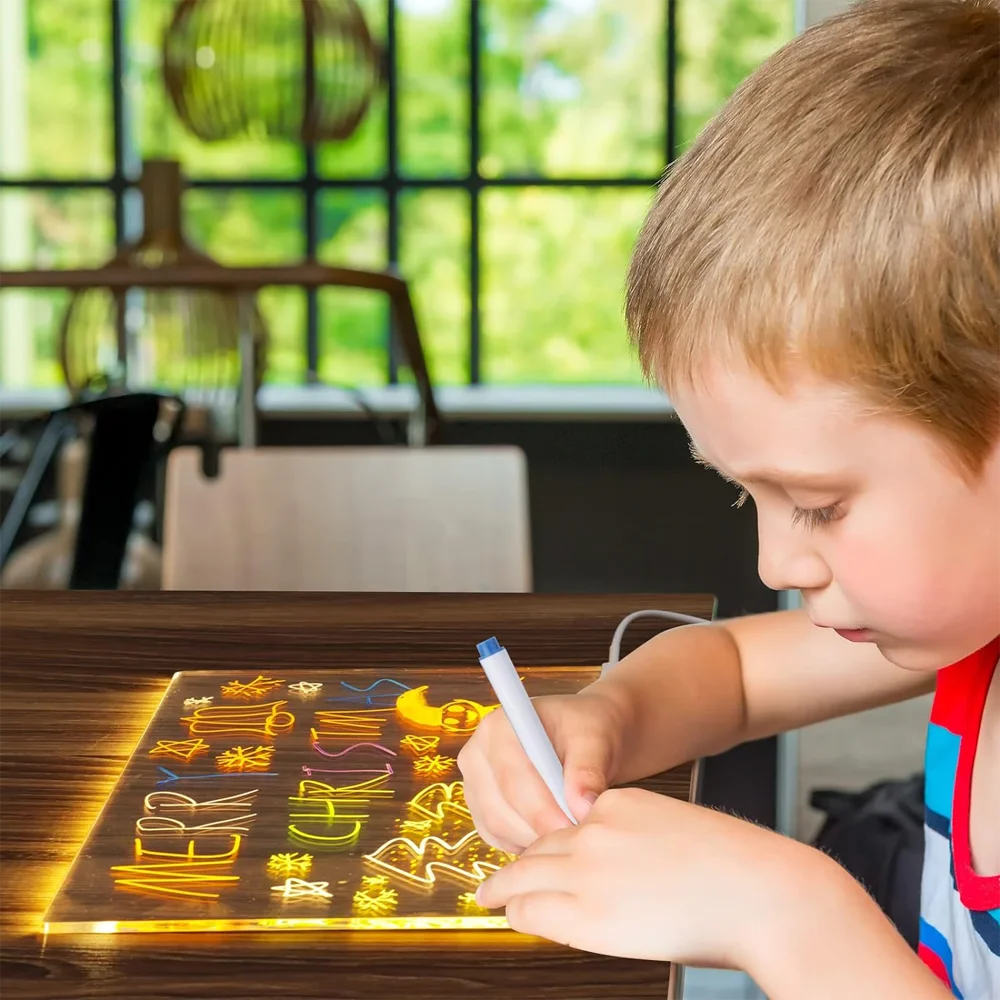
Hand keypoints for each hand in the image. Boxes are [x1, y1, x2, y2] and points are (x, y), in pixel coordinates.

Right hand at [457, 690, 628, 853]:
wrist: (581, 740)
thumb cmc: (585, 732)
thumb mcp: (594, 740)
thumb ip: (587, 770)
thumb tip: (580, 806)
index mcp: (499, 728)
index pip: (512, 779)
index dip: (542, 810)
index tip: (573, 826)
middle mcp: (477, 755)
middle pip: (501, 809)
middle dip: (541, 828)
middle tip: (578, 835)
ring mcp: (475, 784)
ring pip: (498, 828)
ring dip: (536, 838)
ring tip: (570, 830)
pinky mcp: (480, 809)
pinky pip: (499, 838)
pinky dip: (527, 842)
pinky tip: (553, 830)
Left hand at [474, 786, 811, 968]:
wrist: (763, 893)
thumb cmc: (739, 870)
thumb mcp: (679, 833)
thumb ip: (641, 844)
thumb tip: (628, 875)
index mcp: (620, 803)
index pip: (568, 824)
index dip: (551, 845)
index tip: (541, 856)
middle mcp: (595, 829)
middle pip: (540, 846)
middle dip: (519, 865)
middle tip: (499, 879)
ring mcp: (587, 868)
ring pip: (526, 874)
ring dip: (505, 888)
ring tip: (489, 896)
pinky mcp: (586, 910)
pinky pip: (534, 908)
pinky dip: (518, 911)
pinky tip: (510, 915)